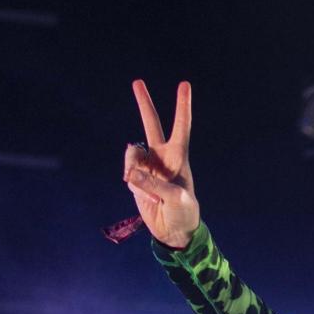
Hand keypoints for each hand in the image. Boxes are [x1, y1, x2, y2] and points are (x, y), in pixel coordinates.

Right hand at [123, 79, 198, 247]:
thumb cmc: (184, 212)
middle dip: (144, 103)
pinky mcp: (136, 178)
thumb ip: (154, 185)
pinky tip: (145, 198)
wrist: (173, 231)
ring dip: (134, 171)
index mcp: (179, 156)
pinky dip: (133, 184)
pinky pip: (128, 173)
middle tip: (137, 82)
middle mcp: (162, 156)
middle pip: (151, 124)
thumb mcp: (176, 199)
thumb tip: (130, 174)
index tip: (184, 85)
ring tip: (149, 193)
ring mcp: (147, 166)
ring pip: (132, 154)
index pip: (181, 127)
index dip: (182, 106)